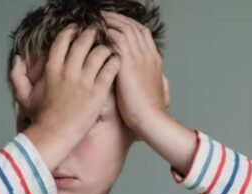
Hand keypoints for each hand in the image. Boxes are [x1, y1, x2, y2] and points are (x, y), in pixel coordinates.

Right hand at [9, 24, 120, 169]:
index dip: (71, 31)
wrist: (56, 135)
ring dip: (105, 47)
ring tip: (109, 47)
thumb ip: (17, 76)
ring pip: (99, 54)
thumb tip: (17, 58)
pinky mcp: (98, 93)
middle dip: (91, 33)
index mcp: (52, 70)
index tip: (77, 29)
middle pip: (83, 43)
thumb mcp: (24, 96)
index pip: (62, 41)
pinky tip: (116, 60)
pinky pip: (110, 70)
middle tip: (97, 31)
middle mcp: (69, 72)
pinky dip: (114, 62)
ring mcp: (85, 82)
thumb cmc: (41, 118)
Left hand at [102, 10, 169, 135]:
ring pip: (125, 30)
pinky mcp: (129, 64)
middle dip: (118, 19)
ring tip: (96, 20)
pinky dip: (107, 34)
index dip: (129, 25)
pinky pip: (117, 40)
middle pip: (134, 27)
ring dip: (110, 23)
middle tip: (103, 16)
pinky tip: (97, 34)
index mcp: (154, 61)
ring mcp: (140, 58)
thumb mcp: (155, 92)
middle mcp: (148, 55)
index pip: (142, 33)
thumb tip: (155, 81)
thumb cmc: (150, 112)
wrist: (152, 120)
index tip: (116, 22)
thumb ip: (152, 81)